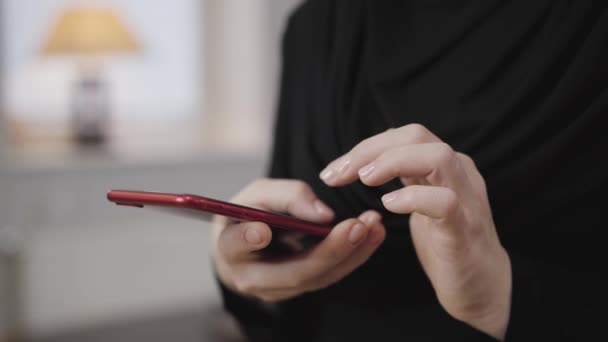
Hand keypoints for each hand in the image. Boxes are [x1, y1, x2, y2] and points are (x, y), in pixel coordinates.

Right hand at [212, 179, 385, 301]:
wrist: (247, 243)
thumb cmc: (250, 213)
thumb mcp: (259, 194)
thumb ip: (286, 196)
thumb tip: (324, 215)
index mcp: (230, 247)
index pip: (235, 245)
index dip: (247, 239)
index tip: (262, 230)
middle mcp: (252, 277)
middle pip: (293, 271)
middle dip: (330, 250)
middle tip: (357, 226)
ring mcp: (279, 289)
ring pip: (319, 277)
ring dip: (352, 252)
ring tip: (374, 226)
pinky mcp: (301, 288)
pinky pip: (330, 274)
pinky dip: (354, 254)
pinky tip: (373, 234)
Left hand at [319, 124, 511, 339]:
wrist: (480, 286)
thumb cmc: (445, 242)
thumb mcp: (421, 200)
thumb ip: (405, 176)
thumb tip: (366, 160)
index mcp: (444, 165)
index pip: (403, 136)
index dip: (364, 147)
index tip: (332, 171)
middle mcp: (459, 173)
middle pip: (417, 135)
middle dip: (371, 150)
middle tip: (338, 175)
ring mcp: (467, 199)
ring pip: (438, 157)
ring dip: (394, 163)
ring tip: (365, 180)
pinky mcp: (466, 229)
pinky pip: (445, 202)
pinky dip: (414, 199)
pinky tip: (389, 206)